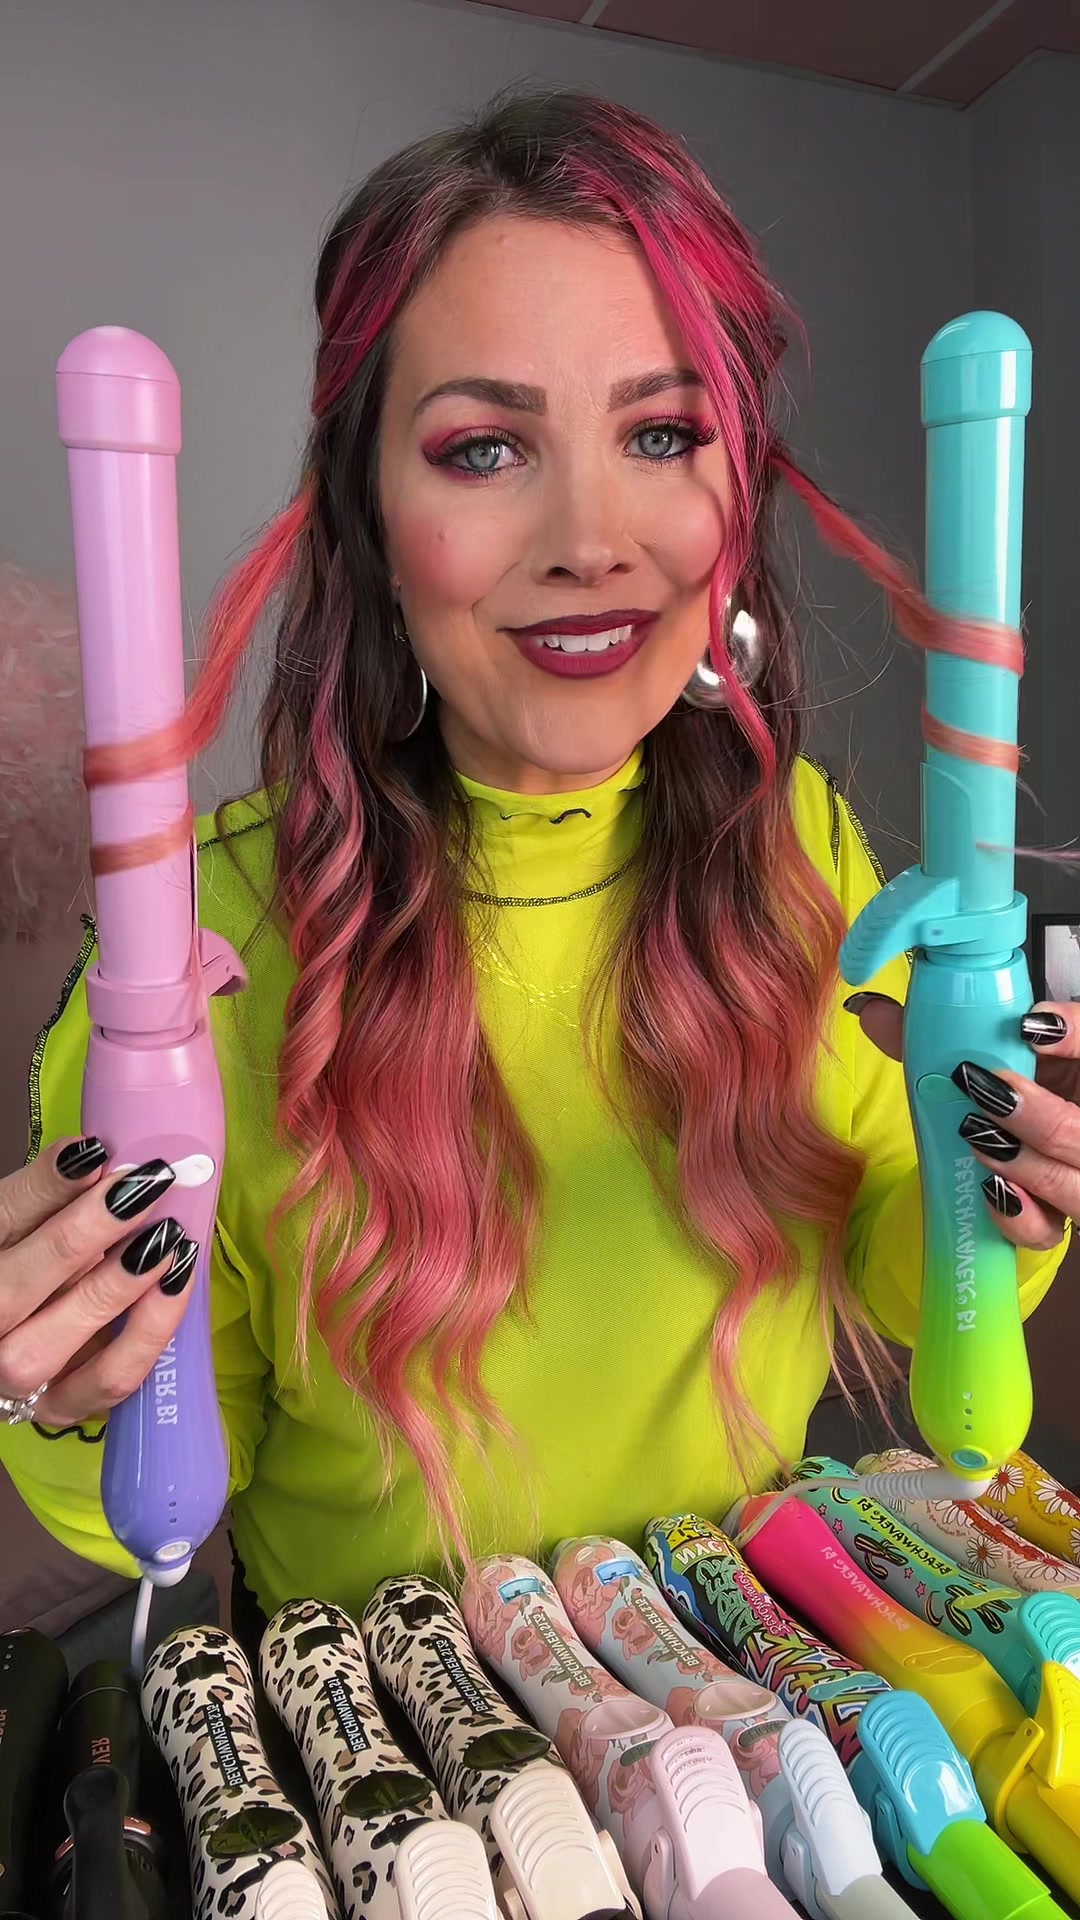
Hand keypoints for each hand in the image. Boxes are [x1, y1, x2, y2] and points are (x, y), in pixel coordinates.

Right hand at [0, 1138, 197, 1428]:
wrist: (12, 1337)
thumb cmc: (21, 1264)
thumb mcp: (19, 1223)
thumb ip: (45, 1192)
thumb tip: (90, 1153)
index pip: (1, 1220)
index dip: (48, 1185)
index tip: (98, 1151)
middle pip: (16, 1287)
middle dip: (83, 1233)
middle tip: (143, 1187)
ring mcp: (16, 1376)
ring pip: (57, 1341)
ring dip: (118, 1287)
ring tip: (167, 1237)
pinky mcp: (60, 1404)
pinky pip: (110, 1379)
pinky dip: (149, 1332)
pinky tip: (176, 1283)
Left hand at [847, 995, 1077, 1254]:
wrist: (1018, 1145)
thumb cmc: (1010, 1088)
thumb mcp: (991, 1054)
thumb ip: (941, 1035)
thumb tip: (872, 1012)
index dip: (1076, 1035)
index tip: (1029, 1025)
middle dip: (1039, 1116)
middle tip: (986, 1091)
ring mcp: (1077, 1179)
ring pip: (1073, 1186)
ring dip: (1024, 1163)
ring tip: (976, 1135)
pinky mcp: (1058, 1220)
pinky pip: (1048, 1231)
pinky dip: (1019, 1216)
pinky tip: (990, 1190)